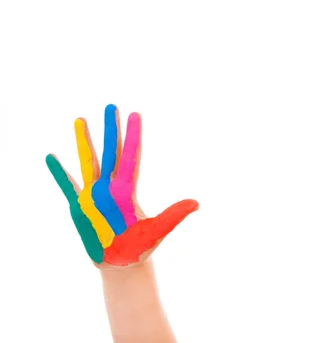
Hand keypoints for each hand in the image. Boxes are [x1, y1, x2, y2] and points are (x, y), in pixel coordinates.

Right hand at [46, 104, 198, 267]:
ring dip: (83, 141)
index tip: (135, 114)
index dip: (133, 136)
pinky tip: (52, 156)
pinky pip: (66, 185)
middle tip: (111, 106)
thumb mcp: (157, 231)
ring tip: (80, 119)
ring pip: (88, 161)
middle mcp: (110, 188)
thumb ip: (173, 216)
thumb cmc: (140, 249)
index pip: (131, 156)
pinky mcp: (79, 206)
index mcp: (127, 190)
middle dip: (110, 130)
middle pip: (111, 152)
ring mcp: (93, 195)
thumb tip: (197, 203)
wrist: (120, 265)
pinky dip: (59, 171)